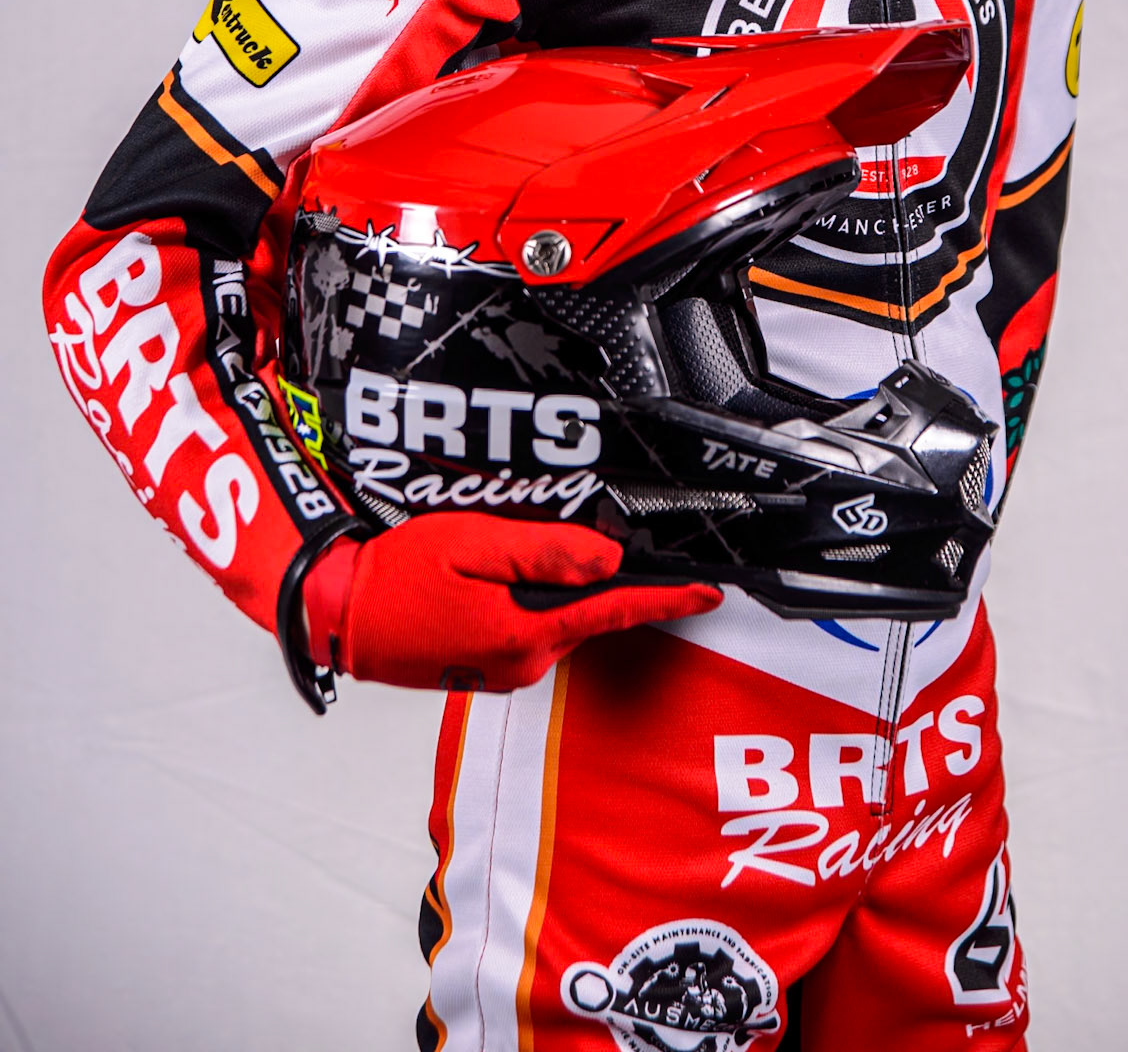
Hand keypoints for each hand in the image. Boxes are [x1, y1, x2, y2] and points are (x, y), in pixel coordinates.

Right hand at [302, 511, 720, 691]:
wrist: (339, 615)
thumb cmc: (394, 577)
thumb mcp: (471, 544)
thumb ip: (542, 551)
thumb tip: (605, 558)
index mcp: (526, 632)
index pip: (615, 611)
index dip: (667, 599)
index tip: (708, 591)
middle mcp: (524, 662)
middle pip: (585, 610)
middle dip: (587, 576)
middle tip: (550, 537)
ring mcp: (506, 671)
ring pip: (556, 618)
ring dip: (549, 587)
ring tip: (502, 556)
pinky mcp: (489, 670)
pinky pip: (529, 629)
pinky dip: (526, 602)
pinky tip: (490, 580)